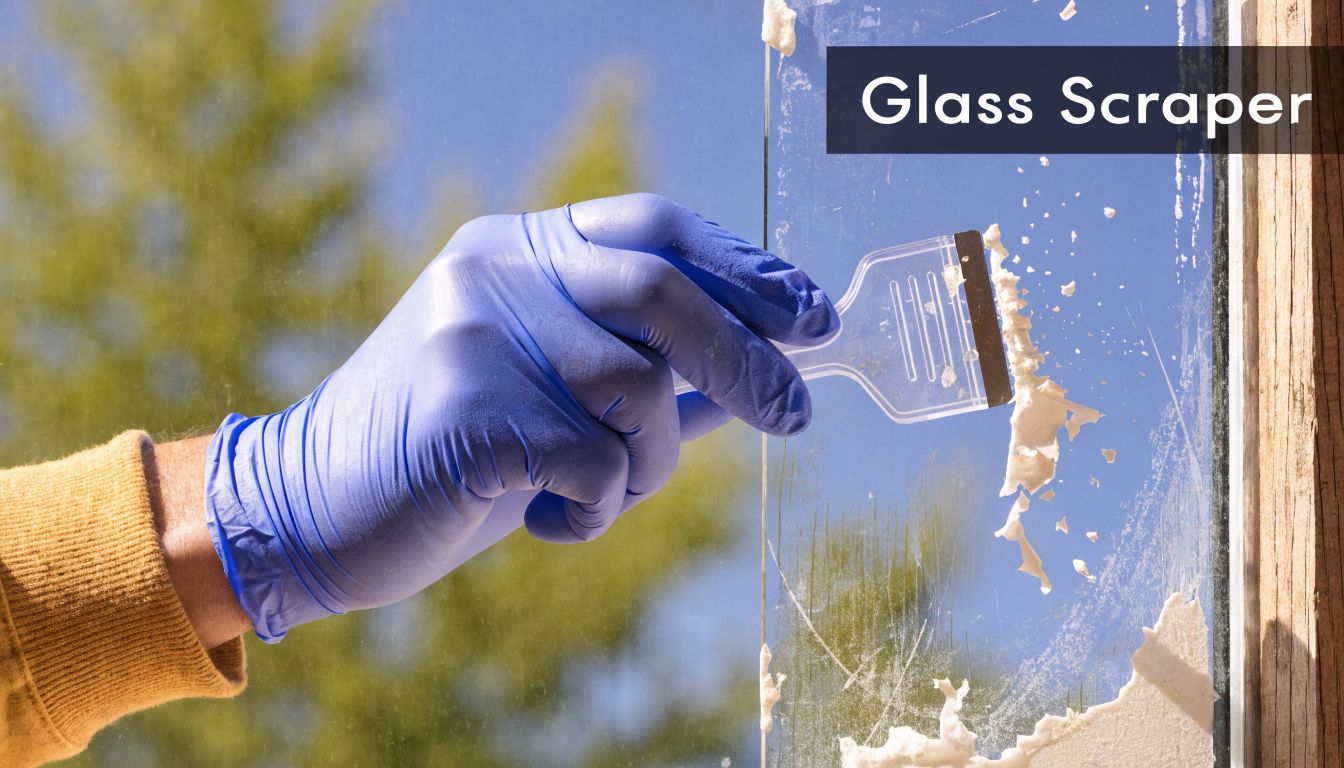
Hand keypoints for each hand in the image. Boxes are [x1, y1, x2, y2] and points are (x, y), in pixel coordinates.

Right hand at [204, 193, 837, 640]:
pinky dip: (595, 510)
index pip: (655, 227)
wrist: (315, 510)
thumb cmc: (455, 456)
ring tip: (600, 492)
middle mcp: (494, 269)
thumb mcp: (557, 399)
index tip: (815, 316)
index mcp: (519, 248)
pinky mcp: (463, 409)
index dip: (747, 268)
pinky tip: (548, 520)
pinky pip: (594, 462)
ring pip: (637, 391)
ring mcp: (472, 332)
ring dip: (647, 466)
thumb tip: (768, 367)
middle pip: (661, 291)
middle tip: (797, 415)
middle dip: (746, 357)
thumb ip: (651, 372)